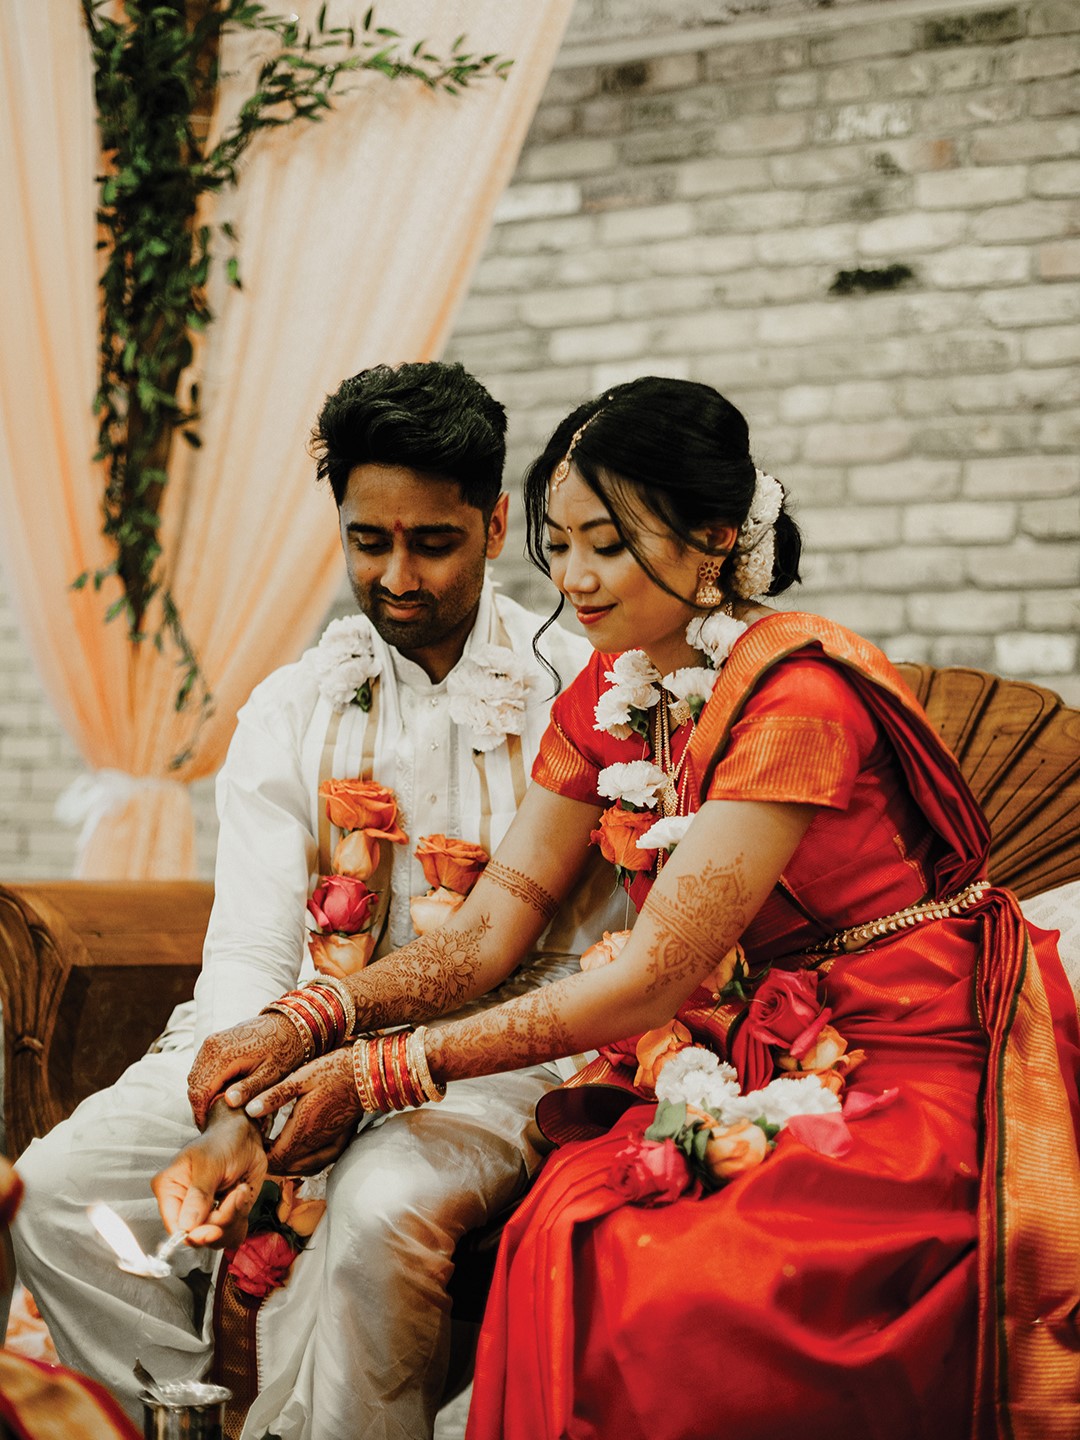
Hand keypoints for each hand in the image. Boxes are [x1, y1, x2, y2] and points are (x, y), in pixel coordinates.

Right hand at [152, 1101, 267, 1248]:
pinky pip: (232, 1234)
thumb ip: (198, 1194)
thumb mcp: (209, 1162)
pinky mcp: (224, 1217)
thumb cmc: (222, 1141)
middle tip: (236, 1195)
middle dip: (221, 1221)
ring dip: (234, 1217)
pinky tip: (241, 1195)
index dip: (195, 1234)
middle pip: (198, 1237)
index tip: (215, 1228)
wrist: (245, 1136)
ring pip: (217, 1239)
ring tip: (239, 1190)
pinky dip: (242, 1218)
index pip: (174, 1228)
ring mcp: (205, 1214)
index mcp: (170, 1189)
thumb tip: (187, 1226)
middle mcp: (184, 1206)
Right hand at [187, 1014, 306, 1127]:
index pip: (200, 1091)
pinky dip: (205, 1082)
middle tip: (212, 1123)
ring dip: (201, 1094)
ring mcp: (211, 1042)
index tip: (208, 1128)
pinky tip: (220, 1093)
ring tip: (216, 1111)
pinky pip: (201, 1066)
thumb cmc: (283, 1051)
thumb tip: (229, 1102)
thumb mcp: (271, 1074)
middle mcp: (212, 1046)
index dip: (201, 1114)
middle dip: (200, 1106)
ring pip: (195, 1075)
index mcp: (224, 1055)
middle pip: (194, 1084)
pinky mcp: (214, 1041)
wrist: (288, 1025)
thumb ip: (250, 1088)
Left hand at [247, 1048, 362, 1174]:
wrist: (367, 1073)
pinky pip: (320, 1162)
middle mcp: (317, 1142)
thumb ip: (275, 1095)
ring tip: (274, 1153)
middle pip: (287, 1166)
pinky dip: (305, 1164)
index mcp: (303, 1129)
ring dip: (287, 1164)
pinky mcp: (340, 1141)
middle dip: (270, 1161)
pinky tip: (299, 1156)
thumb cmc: (333, 1071)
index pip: (275, 1157)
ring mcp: (330, 1143)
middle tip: (258, 1147)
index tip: (250, 1143)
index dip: (260, 1155)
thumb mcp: (300, 1078)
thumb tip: (248, 1109)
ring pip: (303, 1167)